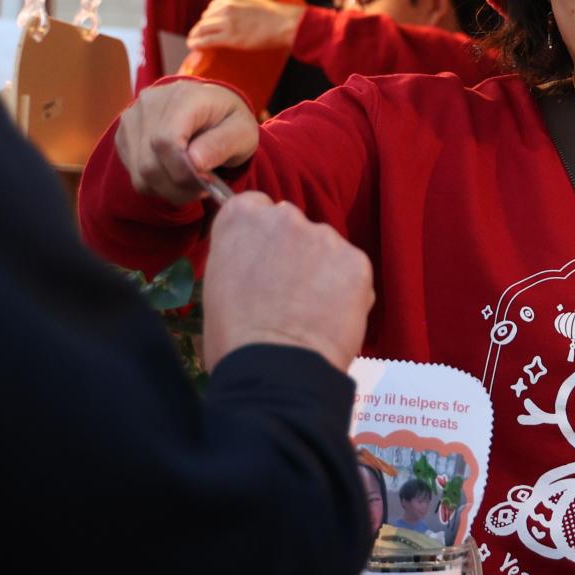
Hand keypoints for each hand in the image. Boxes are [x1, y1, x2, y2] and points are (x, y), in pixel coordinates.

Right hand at [112, 79, 258, 204]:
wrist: (211, 108)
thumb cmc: (230, 121)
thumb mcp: (242, 132)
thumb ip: (221, 144)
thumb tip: (194, 163)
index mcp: (183, 96)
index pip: (166, 141)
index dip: (182, 172)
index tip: (206, 183)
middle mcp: (150, 103)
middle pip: (150, 163)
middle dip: (179, 187)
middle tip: (203, 189)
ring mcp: (132, 118)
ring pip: (140, 174)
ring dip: (169, 190)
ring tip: (193, 183)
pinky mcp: (124, 136)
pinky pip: (135, 175)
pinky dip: (158, 185)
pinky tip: (176, 176)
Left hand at [187, 0, 306, 51]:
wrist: (284, 24)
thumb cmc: (274, 15)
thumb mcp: (253, 0)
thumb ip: (239, 3)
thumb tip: (233, 14)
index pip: (212, 7)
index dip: (209, 18)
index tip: (208, 24)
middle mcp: (225, 6)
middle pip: (205, 18)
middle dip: (202, 27)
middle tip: (200, 35)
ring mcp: (226, 21)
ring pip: (202, 28)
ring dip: (195, 35)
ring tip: (193, 42)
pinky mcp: (228, 36)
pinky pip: (206, 40)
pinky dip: (197, 43)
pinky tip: (193, 46)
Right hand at [203, 192, 374, 371]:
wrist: (276, 368)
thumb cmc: (235, 338)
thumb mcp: (218, 284)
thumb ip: (242, 258)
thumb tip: (260, 265)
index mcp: (241, 217)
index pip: (257, 206)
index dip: (262, 237)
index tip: (264, 261)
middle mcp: (283, 215)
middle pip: (294, 226)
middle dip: (295, 253)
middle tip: (288, 293)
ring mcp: (323, 236)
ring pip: (326, 249)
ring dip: (322, 272)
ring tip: (310, 312)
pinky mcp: (356, 260)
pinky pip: (351, 271)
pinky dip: (346, 291)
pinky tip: (330, 318)